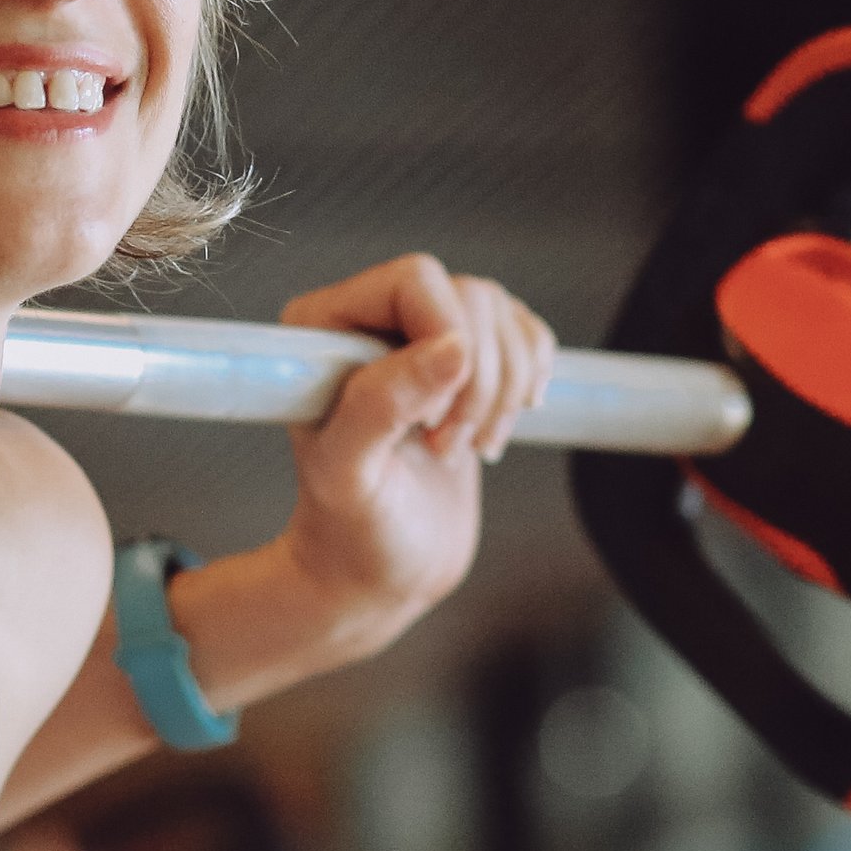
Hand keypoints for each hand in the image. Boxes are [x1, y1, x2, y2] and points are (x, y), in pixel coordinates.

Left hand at [274, 254, 554, 640]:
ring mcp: (423, 338)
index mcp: (322, 325)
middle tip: (447, 447)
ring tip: (467, 446)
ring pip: (501, 313)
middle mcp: (370, 318)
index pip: (414, 280)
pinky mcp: (468, 364)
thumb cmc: (350, 531)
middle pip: (469, 295)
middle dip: (478, 380)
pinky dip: (529, 382)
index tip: (434, 417)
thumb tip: (453, 348)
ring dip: (504, 390)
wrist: (380, 570)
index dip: (446, 337)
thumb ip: (382, 405)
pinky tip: (494, 431)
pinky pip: (525, 334)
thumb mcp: (351, 476)